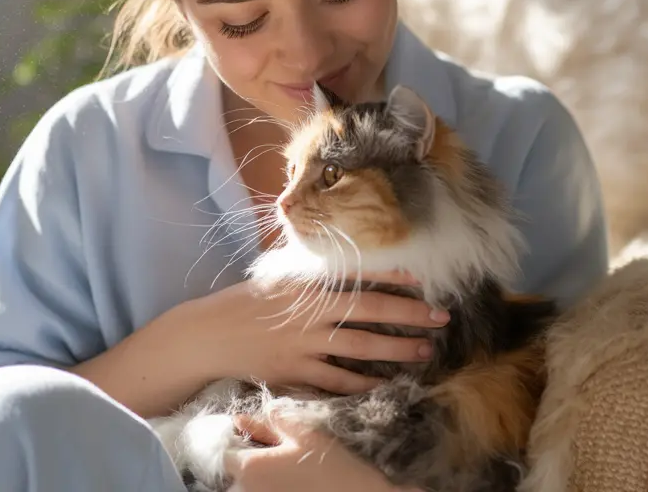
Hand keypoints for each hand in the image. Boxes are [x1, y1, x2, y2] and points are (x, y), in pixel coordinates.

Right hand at [175, 268, 449, 394]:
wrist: (208, 335)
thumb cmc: (242, 303)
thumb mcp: (276, 279)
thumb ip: (310, 276)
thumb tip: (342, 265)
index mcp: (305, 285)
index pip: (357, 277)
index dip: (391, 278)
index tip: (420, 278)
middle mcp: (309, 313)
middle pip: (370, 312)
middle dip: (409, 314)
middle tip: (440, 316)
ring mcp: (302, 344)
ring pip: (360, 348)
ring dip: (396, 349)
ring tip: (424, 350)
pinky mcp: (295, 371)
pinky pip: (337, 380)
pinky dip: (363, 382)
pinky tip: (385, 381)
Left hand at [223, 409, 411, 491]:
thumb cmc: (332, 464)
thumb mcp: (304, 432)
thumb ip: (272, 421)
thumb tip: (245, 417)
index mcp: (250, 468)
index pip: (225, 452)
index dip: (237, 439)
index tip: (254, 432)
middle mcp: (249, 490)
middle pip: (239, 469)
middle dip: (253, 454)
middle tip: (280, 444)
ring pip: (254, 482)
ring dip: (265, 469)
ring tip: (292, 460)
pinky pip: (269, 490)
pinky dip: (277, 482)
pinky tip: (298, 476)